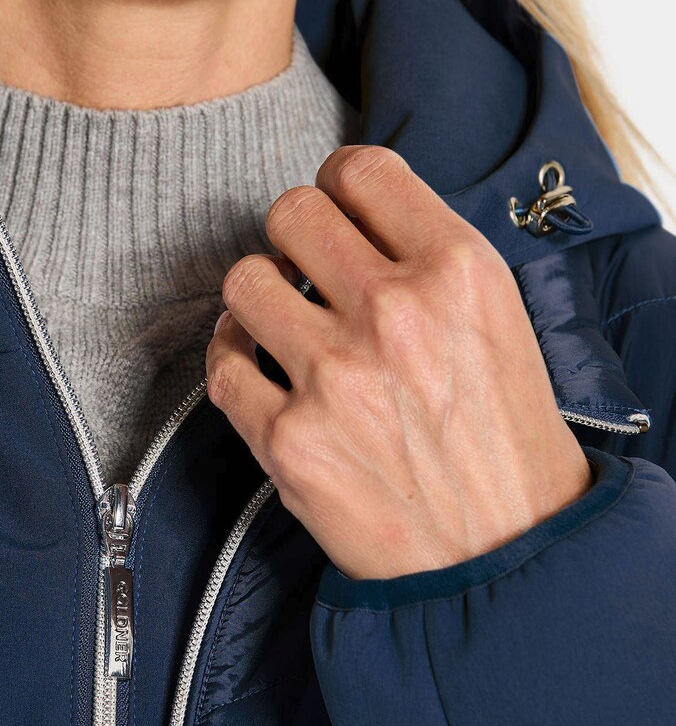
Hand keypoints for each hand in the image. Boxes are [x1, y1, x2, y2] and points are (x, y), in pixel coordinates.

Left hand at [205, 145, 593, 580]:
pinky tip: (254, 366)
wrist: (503, 556)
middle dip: (292, 235)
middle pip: (290, 213)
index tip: (334, 207)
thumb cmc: (505, 443)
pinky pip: (221, 364)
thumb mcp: (500, 322)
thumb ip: (429, 260)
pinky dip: (231, 359)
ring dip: (258, 295)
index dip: (337, 182)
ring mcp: (334, 377)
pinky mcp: (287, 439)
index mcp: (458, 271)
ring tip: (280, 320)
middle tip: (304, 267)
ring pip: (244, 281)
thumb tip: (355, 220)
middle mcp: (393, 313)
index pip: (360, 170)